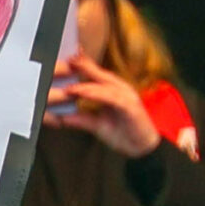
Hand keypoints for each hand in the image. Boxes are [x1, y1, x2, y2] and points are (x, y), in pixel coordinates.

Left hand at [45, 55, 160, 158]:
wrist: (143, 147)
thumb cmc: (123, 133)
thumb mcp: (97, 125)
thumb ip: (81, 119)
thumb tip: (61, 118)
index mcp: (113, 91)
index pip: (97, 75)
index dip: (84, 65)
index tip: (68, 58)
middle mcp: (121, 90)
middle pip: (101, 75)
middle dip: (85, 66)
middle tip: (68, 60)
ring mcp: (127, 97)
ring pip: (104, 87)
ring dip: (86, 86)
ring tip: (69, 87)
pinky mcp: (130, 107)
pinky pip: (111, 98)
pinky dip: (96, 95)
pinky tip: (83, 94)